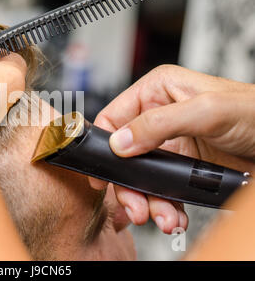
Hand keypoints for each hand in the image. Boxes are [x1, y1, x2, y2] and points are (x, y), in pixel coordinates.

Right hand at [92, 65, 254, 232]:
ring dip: (148, 200)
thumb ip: (160, 123)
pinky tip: (175, 215)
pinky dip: (165, 206)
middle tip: (136, 206)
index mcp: (157, 92)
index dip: (103, 144)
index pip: (114, 116)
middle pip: (124, 154)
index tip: (103, 174)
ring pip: (141, 176)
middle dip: (129, 184)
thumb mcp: (206, 111)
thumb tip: (121, 142)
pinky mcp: (182, 165)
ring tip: (163, 217)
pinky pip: (162, 188)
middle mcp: (159, 117)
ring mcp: (170, 143)